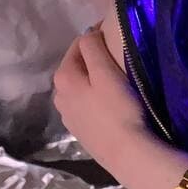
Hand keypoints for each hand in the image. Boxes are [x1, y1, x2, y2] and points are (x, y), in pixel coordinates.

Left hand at [52, 24, 187, 188]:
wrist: (128, 154)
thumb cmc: (120, 109)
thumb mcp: (105, 72)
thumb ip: (92, 47)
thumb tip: (87, 34)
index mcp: (63, 77)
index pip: (78, 45)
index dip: (96, 37)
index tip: (115, 37)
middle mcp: (58, 96)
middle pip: (76, 66)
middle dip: (92, 59)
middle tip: (117, 57)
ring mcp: (68, 116)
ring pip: (79, 87)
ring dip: (92, 80)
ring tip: (115, 80)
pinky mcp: (80, 132)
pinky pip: (85, 105)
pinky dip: (94, 98)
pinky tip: (111, 103)